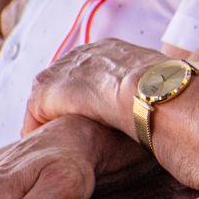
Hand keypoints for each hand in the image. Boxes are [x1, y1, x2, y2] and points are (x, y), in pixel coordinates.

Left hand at [21, 38, 163, 138]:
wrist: (149, 90)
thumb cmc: (166, 91)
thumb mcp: (161, 83)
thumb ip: (151, 89)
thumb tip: (164, 105)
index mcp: (110, 49)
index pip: (88, 72)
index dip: (86, 96)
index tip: (90, 116)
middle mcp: (82, 53)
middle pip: (61, 82)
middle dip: (63, 107)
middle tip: (67, 133)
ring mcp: (61, 69)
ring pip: (45, 100)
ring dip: (50, 121)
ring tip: (56, 145)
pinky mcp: (46, 90)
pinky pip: (33, 117)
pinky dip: (38, 132)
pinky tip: (50, 149)